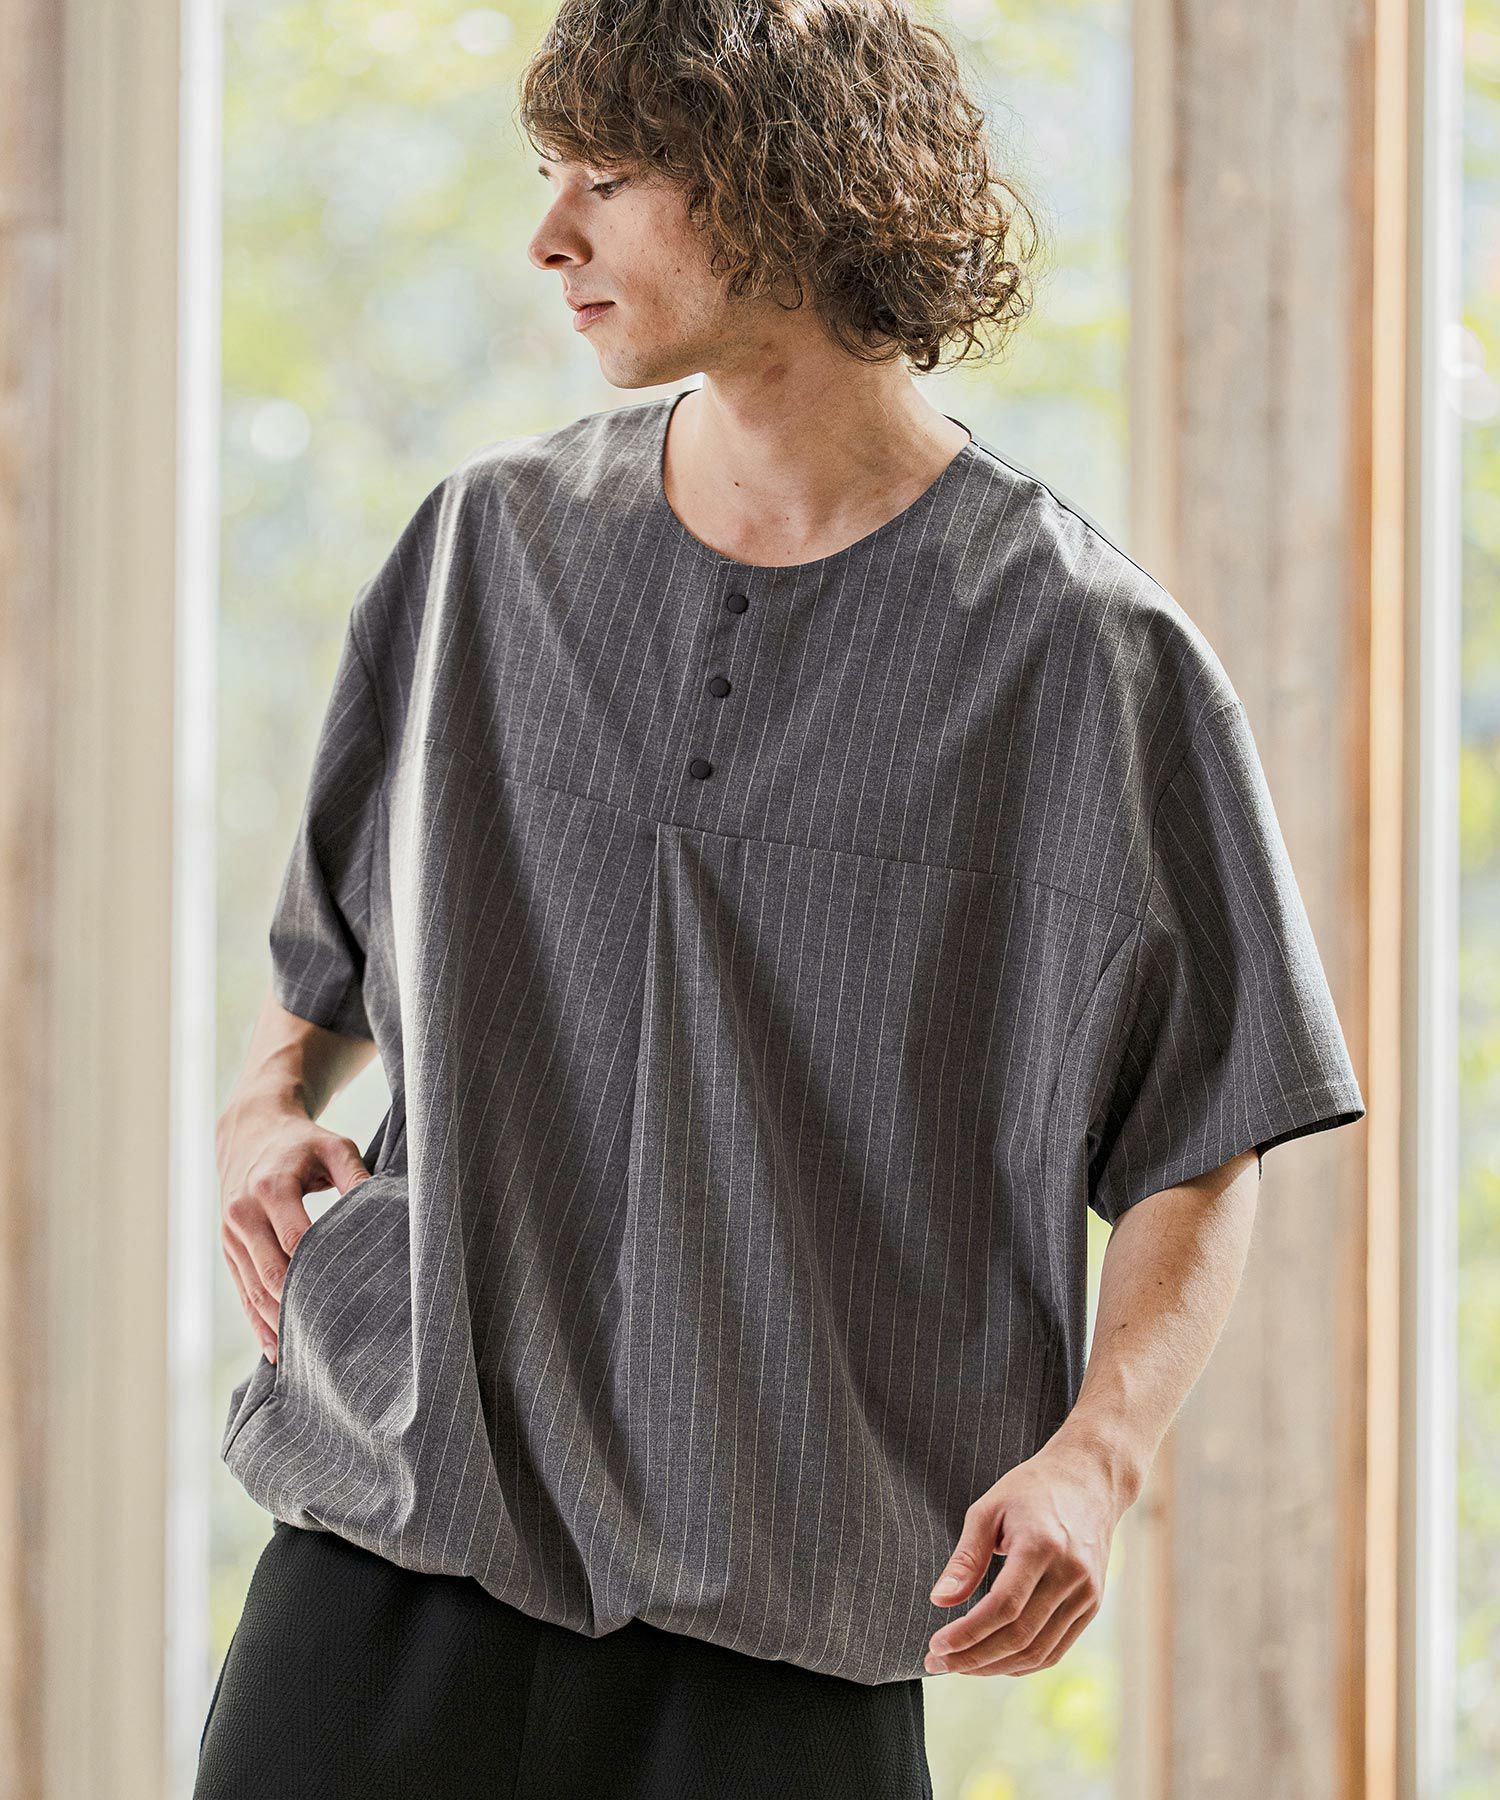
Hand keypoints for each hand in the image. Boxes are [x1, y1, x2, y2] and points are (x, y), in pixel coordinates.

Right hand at [215, 1098, 372, 1362]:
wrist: (250, 1130)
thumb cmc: (302, 1142)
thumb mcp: (335, 1146)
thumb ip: (357, 1176)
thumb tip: (382, 1210)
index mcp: (270, 1188)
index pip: (296, 1241)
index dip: (321, 1271)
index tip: (350, 1296)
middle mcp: (243, 1214)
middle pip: (272, 1273)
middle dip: (300, 1306)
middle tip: (335, 1338)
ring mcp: (231, 1235)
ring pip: (254, 1289)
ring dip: (279, 1322)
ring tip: (308, 1356)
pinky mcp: (228, 1249)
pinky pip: (242, 1291)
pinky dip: (258, 1322)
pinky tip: (277, 1350)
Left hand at [923, 1435, 1125, 1676]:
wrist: (1090, 1479)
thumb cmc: (1032, 1489)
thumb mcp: (990, 1509)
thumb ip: (966, 1558)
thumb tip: (939, 1600)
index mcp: (1042, 1546)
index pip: (1003, 1607)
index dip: (967, 1634)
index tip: (936, 1646)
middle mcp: (1070, 1575)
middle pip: (1019, 1636)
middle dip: (973, 1658)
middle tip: (937, 1663)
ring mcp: (1086, 1594)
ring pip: (1038, 1651)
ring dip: (995, 1667)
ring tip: (960, 1666)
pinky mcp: (1092, 1605)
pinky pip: (1056, 1649)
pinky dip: (1023, 1663)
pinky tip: (994, 1662)